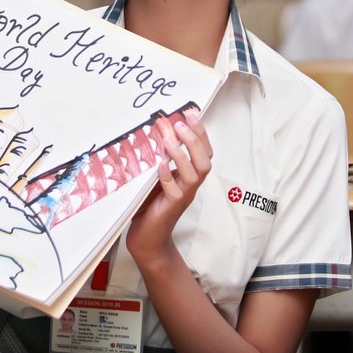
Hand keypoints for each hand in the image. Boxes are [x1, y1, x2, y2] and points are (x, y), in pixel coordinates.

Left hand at [126, 109, 211, 263]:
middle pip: (205, 161)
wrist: (147, 238)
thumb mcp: (156, 175)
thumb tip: (156, 128)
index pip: (204, 151)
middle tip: (180, 124)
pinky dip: (167, 176)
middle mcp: (190, 185)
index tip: (189, 114)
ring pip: (194, 175)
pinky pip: (174, 191)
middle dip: (195, 140)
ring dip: (182, 155)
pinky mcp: (170, 208)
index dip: (200, 132)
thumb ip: (160, 156)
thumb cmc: (151, 204)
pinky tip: (158, 165)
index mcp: (189, 175)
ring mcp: (182, 197)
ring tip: (169, 140)